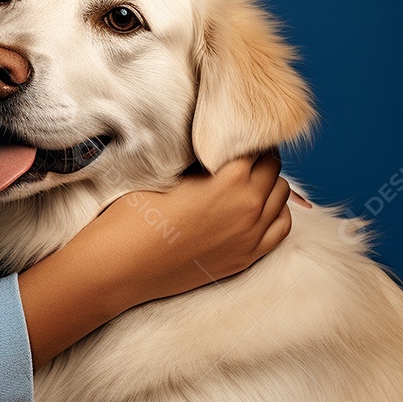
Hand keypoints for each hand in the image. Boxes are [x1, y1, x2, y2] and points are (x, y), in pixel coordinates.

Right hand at [18, 151, 290, 368]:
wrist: (120, 265)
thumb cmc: (135, 215)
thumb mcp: (167, 173)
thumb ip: (202, 162)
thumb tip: (217, 149)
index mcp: (230, 179)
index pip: (256, 145)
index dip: (242, 136)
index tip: (230, 136)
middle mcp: (249, 207)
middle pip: (273, 167)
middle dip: (257, 157)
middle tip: (234, 155)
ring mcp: (251, 236)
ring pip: (282, 196)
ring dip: (267, 183)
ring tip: (243, 180)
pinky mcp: (245, 258)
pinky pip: (281, 228)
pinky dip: (274, 213)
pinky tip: (254, 208)